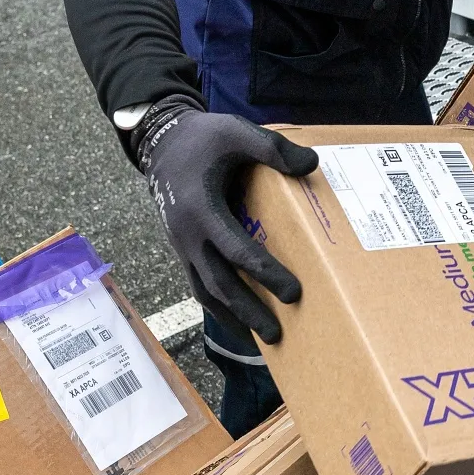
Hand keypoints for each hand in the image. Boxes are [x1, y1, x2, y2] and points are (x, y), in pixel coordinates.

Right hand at [136, 106, 318, 343]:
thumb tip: (311, 166)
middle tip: (278, 334)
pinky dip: (219, 308)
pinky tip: (239, 323)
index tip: (294, 293)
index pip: (237, 250)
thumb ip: (271, 148)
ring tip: (261, 343)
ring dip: (232, 318)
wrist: (162, 144)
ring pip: (206, 292)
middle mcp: (188, 235)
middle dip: (248, 311)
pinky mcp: (184, 250)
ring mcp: (182, 246)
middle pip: (219, 283)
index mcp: (202, 209)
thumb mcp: (235, 131)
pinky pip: (199, 285)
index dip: (265, 274)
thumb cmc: (203, 139)